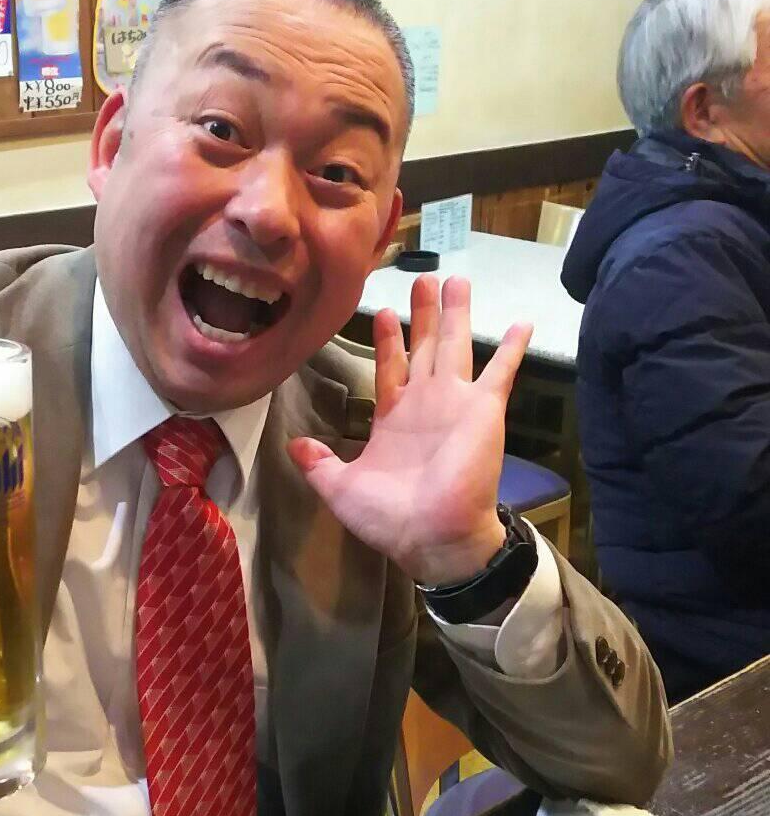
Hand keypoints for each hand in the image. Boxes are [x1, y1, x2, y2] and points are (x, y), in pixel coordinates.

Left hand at [288, 278, 531, 585]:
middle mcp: (425, 404)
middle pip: (424, 346)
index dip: (388, 340)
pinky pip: (500, 372)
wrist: (431, 537)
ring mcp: (456, 404)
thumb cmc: (390, 518)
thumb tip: (294, 445)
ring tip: (457, 280)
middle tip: (424, 278)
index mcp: (393, 419)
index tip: (383, 311)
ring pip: (455, 346)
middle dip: (423, 313)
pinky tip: (522, 321)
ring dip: (457, 314)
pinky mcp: (483, 410)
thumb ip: (319, 463)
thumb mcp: (341, 488)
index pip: (391, 367)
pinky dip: (511, 348)